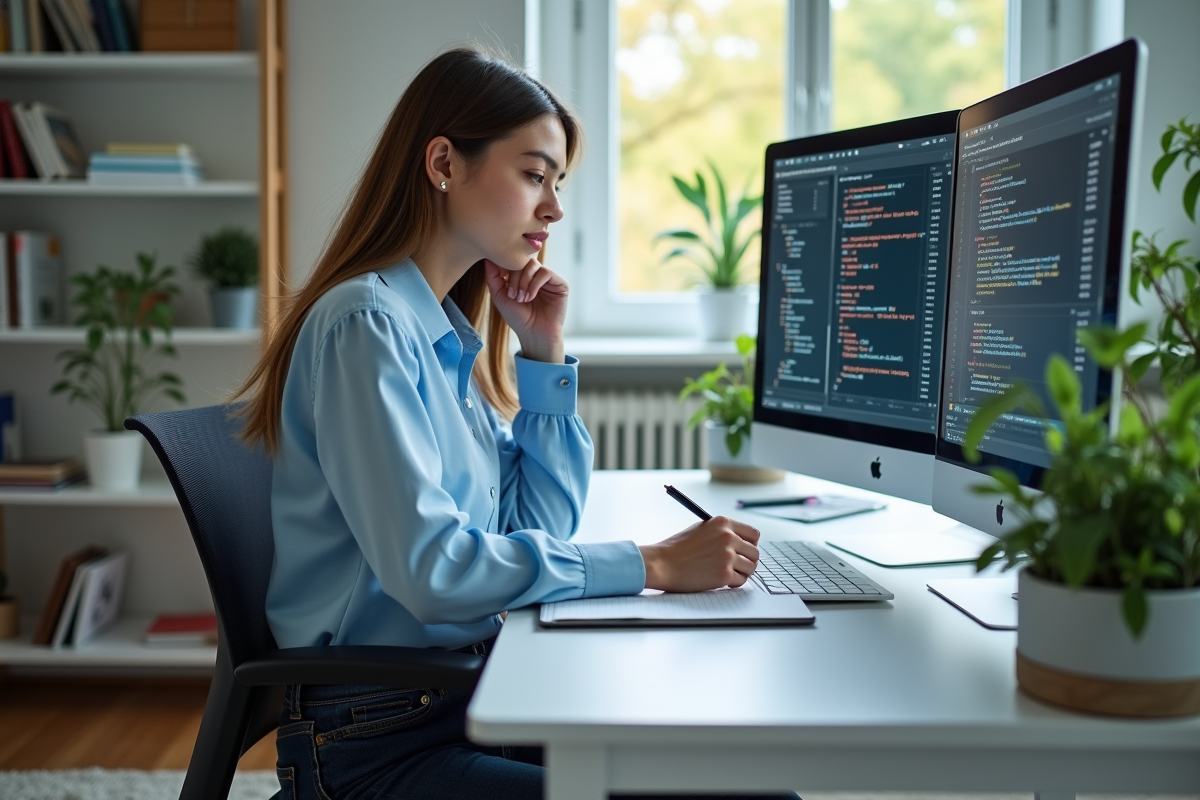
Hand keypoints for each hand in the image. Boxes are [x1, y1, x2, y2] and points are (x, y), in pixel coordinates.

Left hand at [484, 258, 566, 362]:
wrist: (533, 334)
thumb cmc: (518, 317)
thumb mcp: (499, 296)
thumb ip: (492, 277)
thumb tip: (487, 258)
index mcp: (522, 275)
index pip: (513, 260)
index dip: (505, 267)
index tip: (501, 281)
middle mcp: (536, 274)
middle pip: (522, 261)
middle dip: (514, 278)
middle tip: (512, 295)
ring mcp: (548, 278)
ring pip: (533, 265)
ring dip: (524, 281)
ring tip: (522, 298)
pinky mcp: (560, 283)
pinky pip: (545, 273)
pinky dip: (535, 284)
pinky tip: (530, 297)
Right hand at [638, 516, 760, 591]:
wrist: (661, 564)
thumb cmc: (677, 548)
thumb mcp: (701, 529)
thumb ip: (722, 532)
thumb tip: (742, 543)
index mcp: (723, 523)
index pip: (753, 534)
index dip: (750, 544)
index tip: (745, 551)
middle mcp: (728, 537)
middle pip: (755, 552)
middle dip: (747, 561)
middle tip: (736, 566)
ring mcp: (727, 556)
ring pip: (751, 568)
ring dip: (741, 573)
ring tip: (726, 573)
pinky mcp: (724, 574)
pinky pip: (740, 581)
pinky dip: (732, 583)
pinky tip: (719, 580)